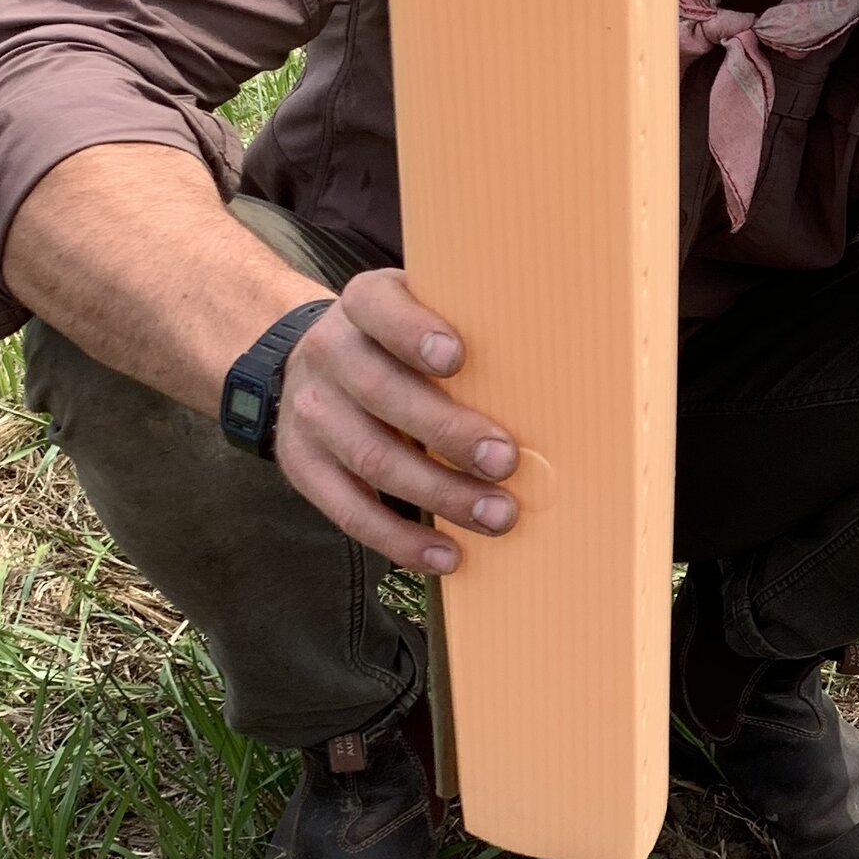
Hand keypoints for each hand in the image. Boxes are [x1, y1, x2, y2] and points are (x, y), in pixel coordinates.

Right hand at [269, 267, 521, 577]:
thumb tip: (555, 373)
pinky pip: (350, 511)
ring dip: (440, 494)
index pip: (379, 308)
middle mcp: (329, 354)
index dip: (413, 332)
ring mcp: (310, 414)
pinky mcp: (303, 466)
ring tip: (496, 515)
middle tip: (506, 461)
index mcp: (364, 304)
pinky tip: (447, 554)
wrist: (313, 363)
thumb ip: (465, 325)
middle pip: (383, 394)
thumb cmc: (399, 342)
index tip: (457, 357)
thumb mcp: (421, 311)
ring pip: (373, 459)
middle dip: (449, 432)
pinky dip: (401, 539)